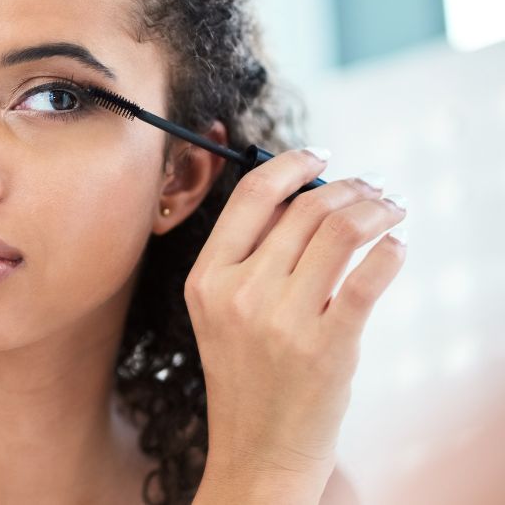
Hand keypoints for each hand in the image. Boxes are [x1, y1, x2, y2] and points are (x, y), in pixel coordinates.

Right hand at [186, 148, 406, 501]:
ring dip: (377, 209)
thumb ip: (250, 257)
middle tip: (373, 188)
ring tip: (391, 209)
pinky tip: (398, 247)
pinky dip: (391, 250)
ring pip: (341, 231)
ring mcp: (282, 320)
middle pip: (305, 209)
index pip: (252, 197)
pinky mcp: (327, 345)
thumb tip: (306, 196)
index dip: (292, 164)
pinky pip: (368, 276)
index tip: (321, 155)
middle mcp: (240, 293)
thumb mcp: (221, 312)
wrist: (257, 449)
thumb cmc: (246, 377)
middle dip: (350, 187)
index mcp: (206, 278)